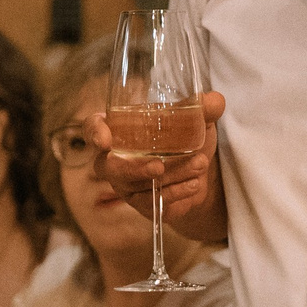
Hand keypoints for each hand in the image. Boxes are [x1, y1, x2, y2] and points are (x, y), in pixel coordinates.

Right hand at [87, 92, 228, 242]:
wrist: (200, 172)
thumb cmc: (185, 138)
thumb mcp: (196, 120)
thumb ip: (203, 108)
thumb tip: (214, 101)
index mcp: (118, 129)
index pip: (92, 127)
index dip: (93, 133)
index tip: (103, 140)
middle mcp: (115, 159)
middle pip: (108, 167)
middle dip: (133, 168)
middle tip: (159, 165)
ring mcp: (127, 185)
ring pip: (139, 185)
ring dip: (171, 175)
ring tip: (200, 163)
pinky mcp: (143, 205)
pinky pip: (154, 202)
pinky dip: (177, 192)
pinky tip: (195, 183)